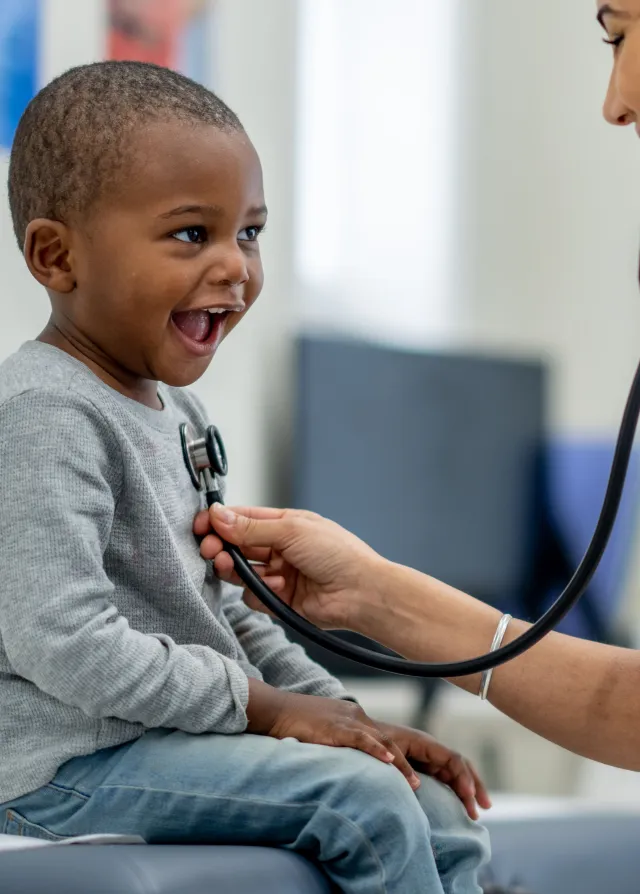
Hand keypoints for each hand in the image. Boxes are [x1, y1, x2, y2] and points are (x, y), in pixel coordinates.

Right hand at [194, 504, 384, 630]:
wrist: (361, 592)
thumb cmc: (338, 554)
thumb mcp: (291, 531)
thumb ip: (251, 527)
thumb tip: (218, 515)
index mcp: (285, 525)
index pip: (243, 519)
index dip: (220, 521)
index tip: (201, 526)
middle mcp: (280, 549)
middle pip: (237, 546)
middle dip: (221, 547)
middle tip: (210, 549)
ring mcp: (279, 575)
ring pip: (242, 572)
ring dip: (235, 569)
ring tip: (233, 567)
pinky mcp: (280, 601)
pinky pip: (254, 597)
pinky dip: (260, 592)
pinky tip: (279, 587)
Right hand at [246, 680, 420, 790]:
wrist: (274, 710)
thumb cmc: (293, 724)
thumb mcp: (321, 732)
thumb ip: (337, 744)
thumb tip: (344, 767)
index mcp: (352, 716)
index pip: (382, 737)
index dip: (398, 757)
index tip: (411, 776)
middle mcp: (354, 715)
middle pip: (388, 739)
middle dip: (406, 763)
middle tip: (420, 785)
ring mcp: (345, 720)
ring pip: (381, 741)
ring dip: (400, 764)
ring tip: (414, 784)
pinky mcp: (334, 727)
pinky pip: (361, 739)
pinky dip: (377, 750)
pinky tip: (389, 761)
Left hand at [376, 722, 490, 819]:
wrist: (362, 735)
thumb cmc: (374, 740)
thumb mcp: (388, 750)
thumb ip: (402, 766)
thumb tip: (417, 786)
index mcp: (425, 743)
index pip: (453, 759)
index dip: (463, 777)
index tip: (469, 795)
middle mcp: (431, 750)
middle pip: (460, 766)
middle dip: (474, 785)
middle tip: (485, 807)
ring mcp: (428, 759)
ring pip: (455, 774)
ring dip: (468, 791)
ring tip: (476, 812)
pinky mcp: (424, 767)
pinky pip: (445, 779)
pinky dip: (455, 791)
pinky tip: (461, 805)